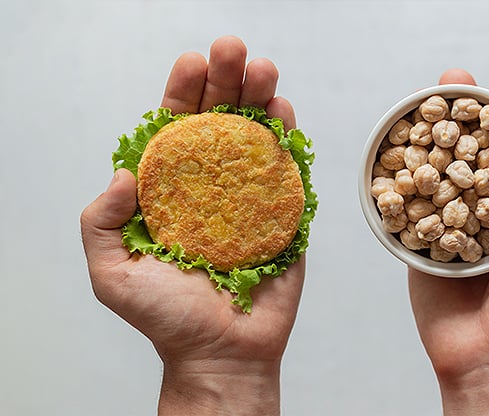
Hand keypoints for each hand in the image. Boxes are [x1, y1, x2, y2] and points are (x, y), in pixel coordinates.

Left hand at [80, 36, 302, 415]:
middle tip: (233, 49)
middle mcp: (211, 186)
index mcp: (172, 192)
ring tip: (263, 69)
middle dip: (226, 81)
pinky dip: (287, 137)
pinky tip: (283, 110)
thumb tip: (125, 171)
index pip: (175, 131)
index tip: (192, 64)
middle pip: (219, 122)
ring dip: (260, 98)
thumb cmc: (167, 318)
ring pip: (255, 137)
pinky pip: (287, 170)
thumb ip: (102, 221)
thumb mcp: (112, 272)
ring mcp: (250, 196)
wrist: (222, 353)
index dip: (182, 94)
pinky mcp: (284, 213)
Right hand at [408, 69, 488, 414]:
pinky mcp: (423, 245)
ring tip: (425, 100)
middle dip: (469, 115)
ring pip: (443, 173)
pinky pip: (410, 209)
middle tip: (458, 80)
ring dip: (434, 136)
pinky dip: (402, 180)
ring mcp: (455, 227)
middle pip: (479, 153)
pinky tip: (395, 148)